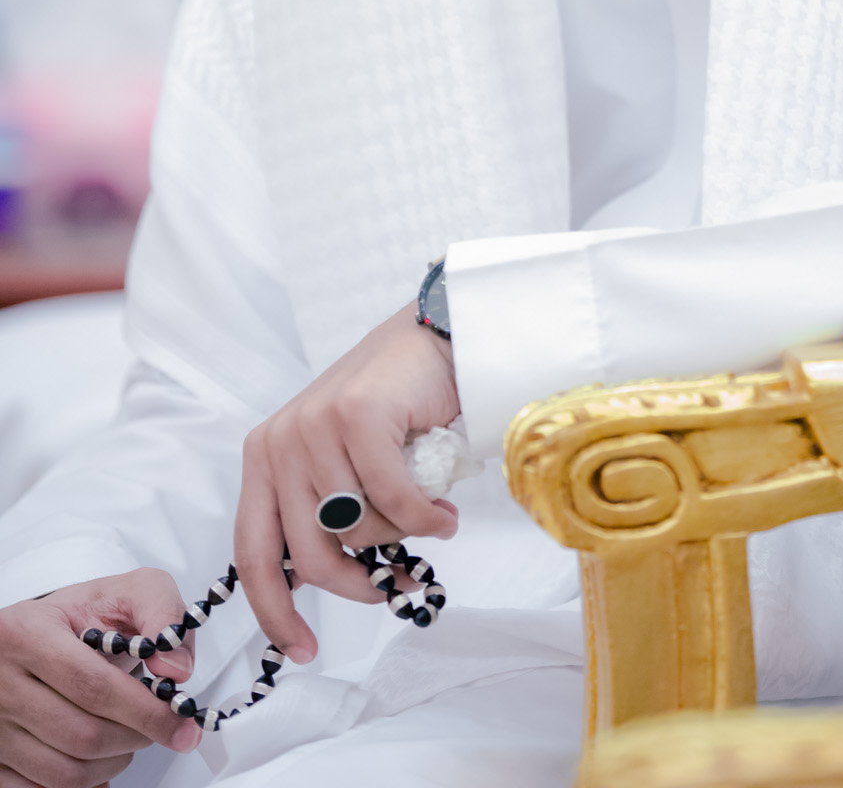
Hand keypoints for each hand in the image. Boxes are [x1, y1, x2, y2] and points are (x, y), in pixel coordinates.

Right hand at [0, 569, 200, 787]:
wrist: (36, 637)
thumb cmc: (79, 618)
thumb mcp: (125, 591)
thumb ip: (162, 613)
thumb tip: (176, 668)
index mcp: (26, 633)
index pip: (93, 686)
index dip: (145, 710)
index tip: (180, 724)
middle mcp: (0, 682)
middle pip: (81, 734)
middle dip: (134, 736)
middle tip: (160, 727)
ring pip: (63, 772)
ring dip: (111, 763)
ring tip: (128, 738)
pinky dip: (81, 783)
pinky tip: (97, 758)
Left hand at [235, 303, 459, 663]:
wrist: (430, 338)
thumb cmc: (391, 407)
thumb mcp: (338, 463)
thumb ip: (320, 512)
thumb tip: (323, 582)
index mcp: (264, 457)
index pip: (252, 553)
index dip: (273, 610)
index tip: (301, 649)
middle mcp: (279, 442)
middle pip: (309, 555)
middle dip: (356, 582)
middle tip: (394, 582)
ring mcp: (316, 426)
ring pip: (357, 529)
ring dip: (402, 537)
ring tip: (429, 515)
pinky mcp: (358, 416)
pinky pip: (393, 500)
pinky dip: (425, 517)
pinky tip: (444, 512)